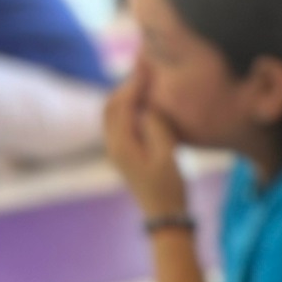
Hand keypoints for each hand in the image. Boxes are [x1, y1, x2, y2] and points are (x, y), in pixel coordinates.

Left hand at [104, 67, 187, 219]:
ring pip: (113, 112)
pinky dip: (128, 107)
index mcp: (121, 143)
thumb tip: (148, 106)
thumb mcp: (167, 156)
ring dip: (126, 95)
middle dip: (126, 84)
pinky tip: (144, 103)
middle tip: (144, 67)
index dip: (134, 82)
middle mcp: (112, 144)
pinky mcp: (123, 153)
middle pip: (111, 104)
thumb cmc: (169, 189)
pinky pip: (119, 122)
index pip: (122, 102)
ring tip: (144, 81)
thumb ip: (155, 126)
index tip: (147, 64)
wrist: (164, 218)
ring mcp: (115, 149)